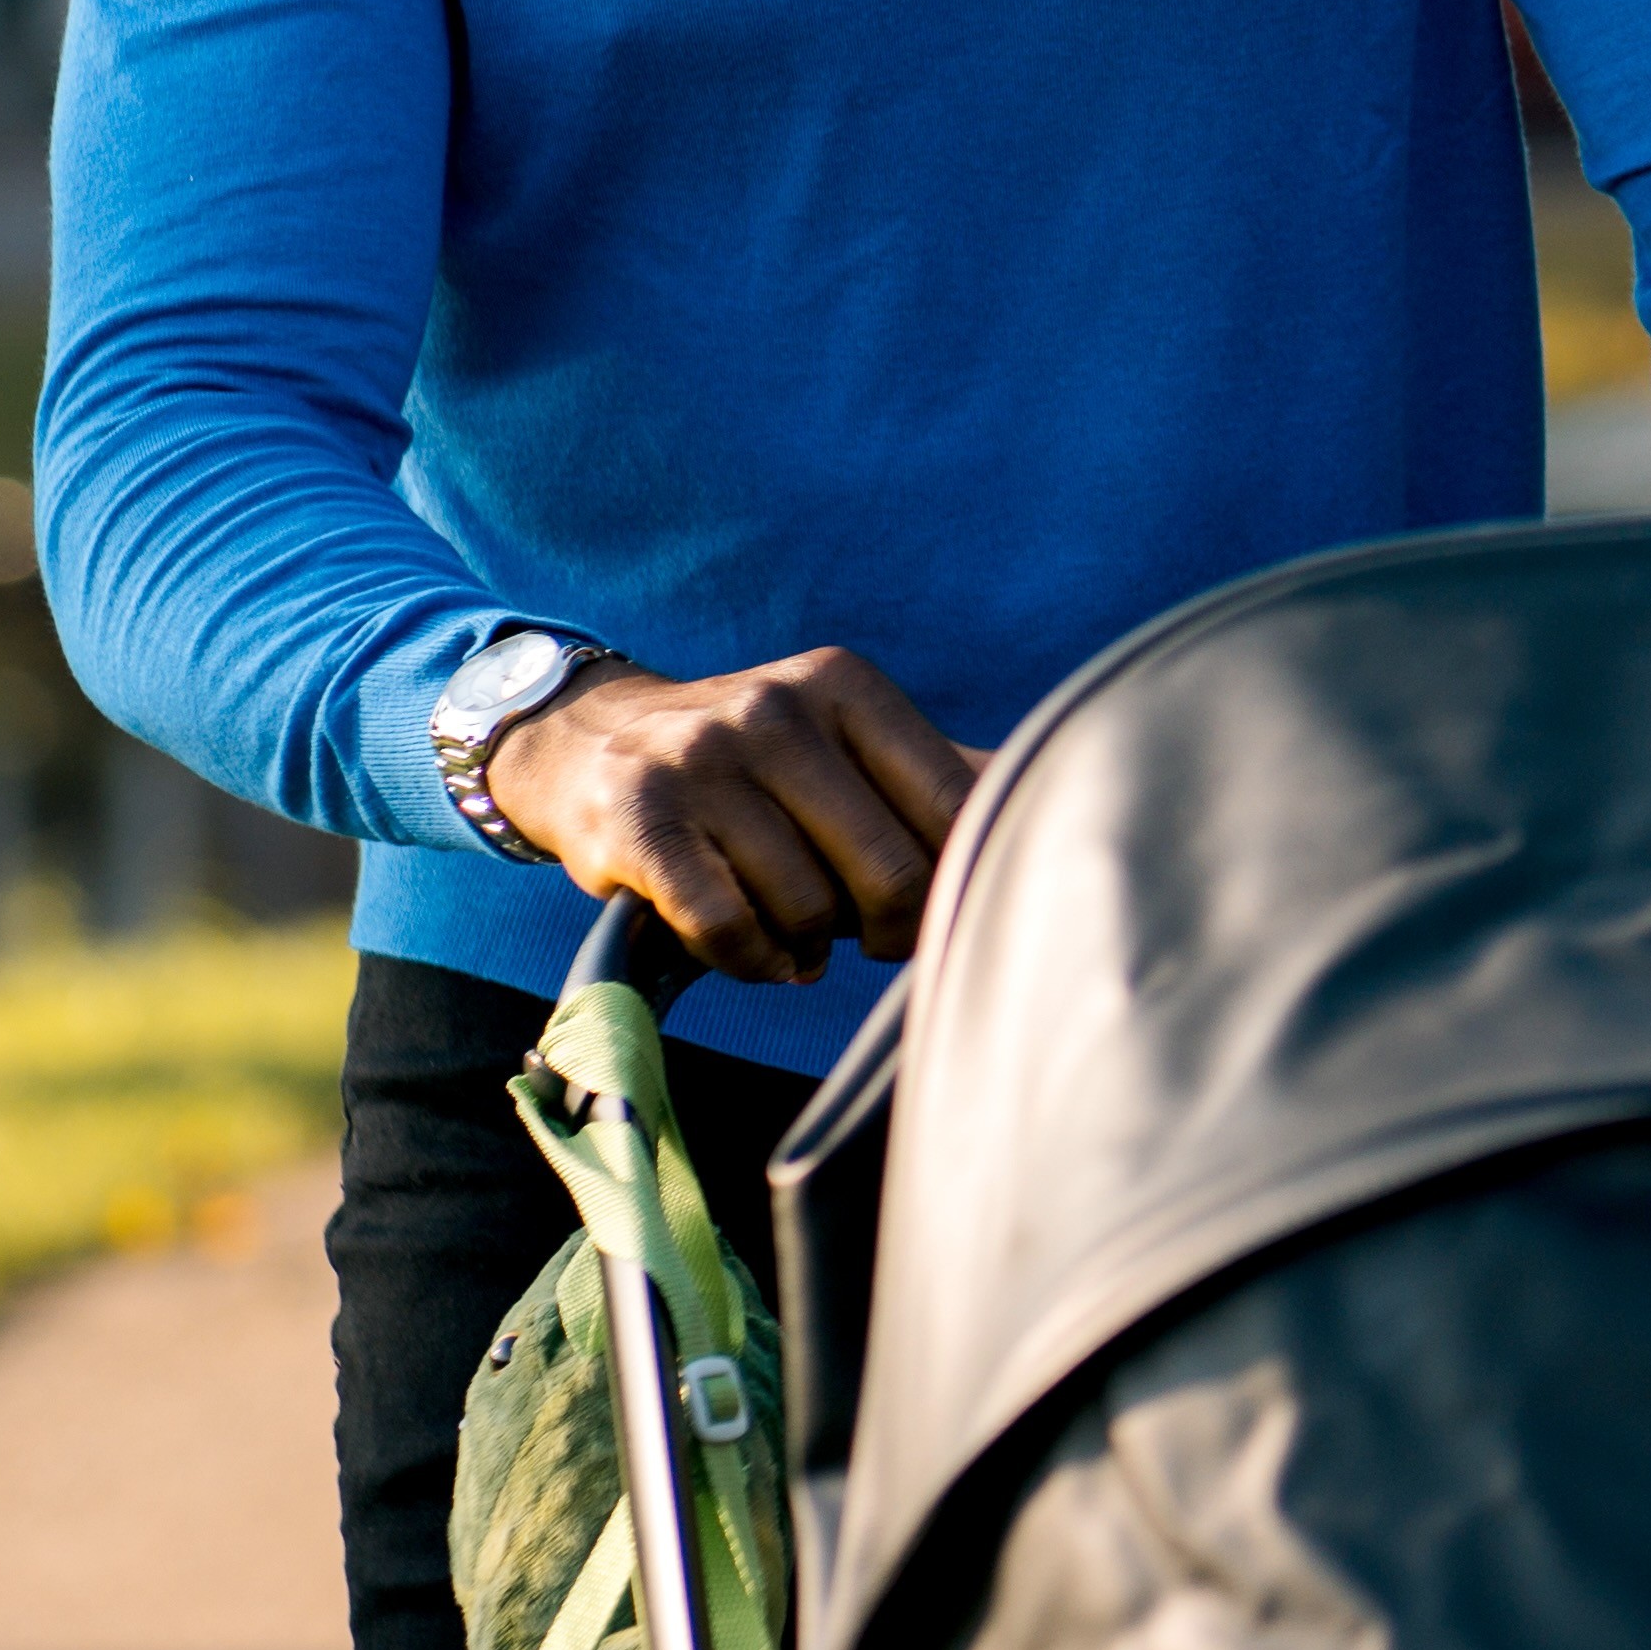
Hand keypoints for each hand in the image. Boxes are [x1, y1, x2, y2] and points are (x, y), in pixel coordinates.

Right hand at [490, 648, 985, 986]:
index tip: (921, 905)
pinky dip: (752, 962)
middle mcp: (777, 710)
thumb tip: (1058, 814)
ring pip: (808, 909)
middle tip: (860, 937)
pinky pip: (730, 930)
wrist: (592, 744)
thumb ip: (937, 780)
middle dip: (887, 931)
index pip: (951, 808)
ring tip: (791, 932)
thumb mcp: (843, 742)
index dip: (949, 881)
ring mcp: (705, 762)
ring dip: (807, 948)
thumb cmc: (754, 767)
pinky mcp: (642, 823)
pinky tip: (753, 952)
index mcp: (847, 687)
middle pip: (890, 872)